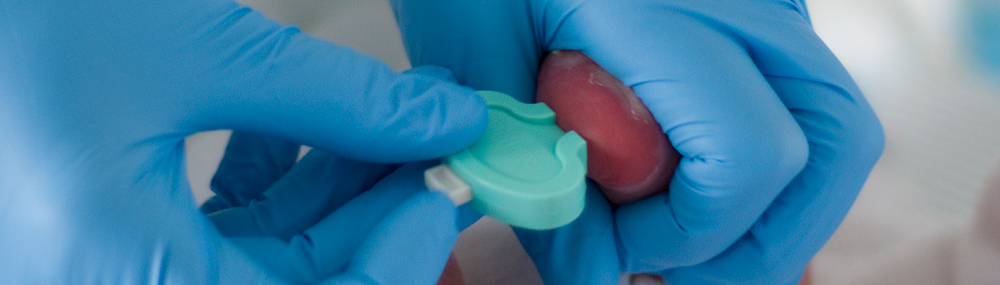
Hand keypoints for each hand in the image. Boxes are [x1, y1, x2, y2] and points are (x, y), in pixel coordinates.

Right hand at [0, 0, 486, 282]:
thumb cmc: (17, 17)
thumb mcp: (194, 52)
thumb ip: (334, 98)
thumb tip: (444, 121)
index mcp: (121, 276)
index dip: (399, 258)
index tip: (446, 186)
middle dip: (376, 214)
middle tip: (434, 143)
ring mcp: (107, 271)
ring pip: (261, 262)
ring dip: (331, 191)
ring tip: (385, 117)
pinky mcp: (103, 241)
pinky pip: (214, 237)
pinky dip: (269, 186)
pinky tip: (298, 125)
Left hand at [390, 0, 883, 283]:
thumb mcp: (475, 54)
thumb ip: (530, 167)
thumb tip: (594, 273)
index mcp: (664, 9)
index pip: (746, 151)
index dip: (688, 232)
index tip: (617, 247)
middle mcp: (743, 3)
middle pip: (830, 146)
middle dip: (760, 244)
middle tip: (671, 274)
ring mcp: (766, 7)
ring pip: (834, 131)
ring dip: (772, 216)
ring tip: (684, 245)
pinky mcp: (763, 20)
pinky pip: (802, 110)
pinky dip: (765, 176)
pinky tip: (693, 196)